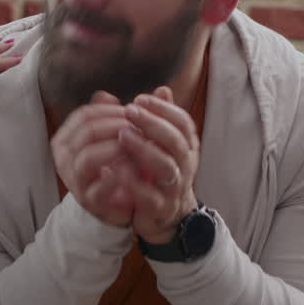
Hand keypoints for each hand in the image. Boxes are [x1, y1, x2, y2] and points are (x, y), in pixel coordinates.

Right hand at [50, 91, 137, 226]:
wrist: (115, 204)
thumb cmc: (113, 164)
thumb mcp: (110, 137)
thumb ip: (108, 115)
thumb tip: (106, 96)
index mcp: (66, 138)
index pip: (84, 115)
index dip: (111, 110)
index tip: (134, 111)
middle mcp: (64, 158)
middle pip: (87, 132)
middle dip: (117, 127)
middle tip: (140, 128)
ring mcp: (74, 179)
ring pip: (88, 157)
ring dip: (116, 149)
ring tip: (137, 145)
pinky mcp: (88, 200)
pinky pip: (98, 185)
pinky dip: (117, 175)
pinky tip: (133, 166)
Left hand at [118, 87, 199, 242]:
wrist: (163, 215)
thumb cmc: (158, 173)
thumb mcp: (160, 144)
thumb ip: (159, 119)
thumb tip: (162, 89)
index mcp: (186, 147)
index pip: (183, 123)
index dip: (164, 109)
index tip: (140, 97)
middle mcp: (185, 166)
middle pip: (176, 142)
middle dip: (153, 124)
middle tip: (130, 110)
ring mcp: (174, 187)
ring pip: (166, 167)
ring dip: (144, 148)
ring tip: (123, 135)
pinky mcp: (159, 207)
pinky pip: (150, 195)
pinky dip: (134, 182)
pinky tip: (117, 168)